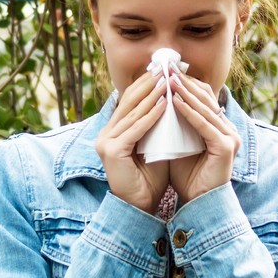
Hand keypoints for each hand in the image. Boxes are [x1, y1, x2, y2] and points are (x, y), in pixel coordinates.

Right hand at [95, 70, 169, 213]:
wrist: (140, 208)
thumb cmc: (150, 178)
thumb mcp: (154, 144)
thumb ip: (157, 124)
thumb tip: (171, 99)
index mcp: (113, 131)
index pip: (129, 101)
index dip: (146, 84)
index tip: (163, 70)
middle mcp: (105, 134)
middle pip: (129, 102)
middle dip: (149, 84)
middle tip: (166, 68)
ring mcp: (106, 142)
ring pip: (133, 113)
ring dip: (152, 96)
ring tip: (168, 81)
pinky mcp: (112, 151)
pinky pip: (136, 129)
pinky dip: (152, 116)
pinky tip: (165, 104)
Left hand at [167, 65, 240, 204]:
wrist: (197, 204)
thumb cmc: (186, 176)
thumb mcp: (178, 143)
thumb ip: (173, 124)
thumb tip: (154, 101)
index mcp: (220, 127)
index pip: (204, 97)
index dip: (186, 83)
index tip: (165, 71)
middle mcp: (228, 129)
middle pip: (207, 98)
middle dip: (185, 83)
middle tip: (166, 69)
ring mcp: (230, 137)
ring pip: (205, 108)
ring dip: (185, 93)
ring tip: (168, 80)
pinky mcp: (225, 147)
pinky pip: (205, 125)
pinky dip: (189, 112)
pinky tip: (175, 101)